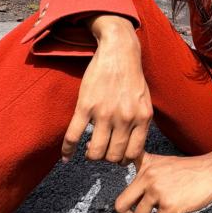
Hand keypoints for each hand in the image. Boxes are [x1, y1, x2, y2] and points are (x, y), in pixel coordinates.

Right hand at [61, 21, 151, 165]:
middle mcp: (125, 119)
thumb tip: (133, 150)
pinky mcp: (86, 106)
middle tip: (101, 150)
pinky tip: (66, 156)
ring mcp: (105, 113)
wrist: (119, 52)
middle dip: (106, 158)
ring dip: (90, 155)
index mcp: (142, 118)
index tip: (116, 156)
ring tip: (88, 149)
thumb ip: (141, 124)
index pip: (133, 154)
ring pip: (95, 151)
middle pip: (113, 156)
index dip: (123, 160)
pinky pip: (74, 136)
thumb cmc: (132, 77)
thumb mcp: (145, 102)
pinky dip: (68, 150)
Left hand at [114, 151, 211, 212]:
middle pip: (121, 205)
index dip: (122, 196)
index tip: (126, 208)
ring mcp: (158, 192)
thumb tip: (139, 195)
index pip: (123, 181)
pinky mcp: (169, 206)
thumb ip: (149, 171)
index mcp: (146, 166)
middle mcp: (148, 178)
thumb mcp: (165, 161)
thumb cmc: (193, 168)